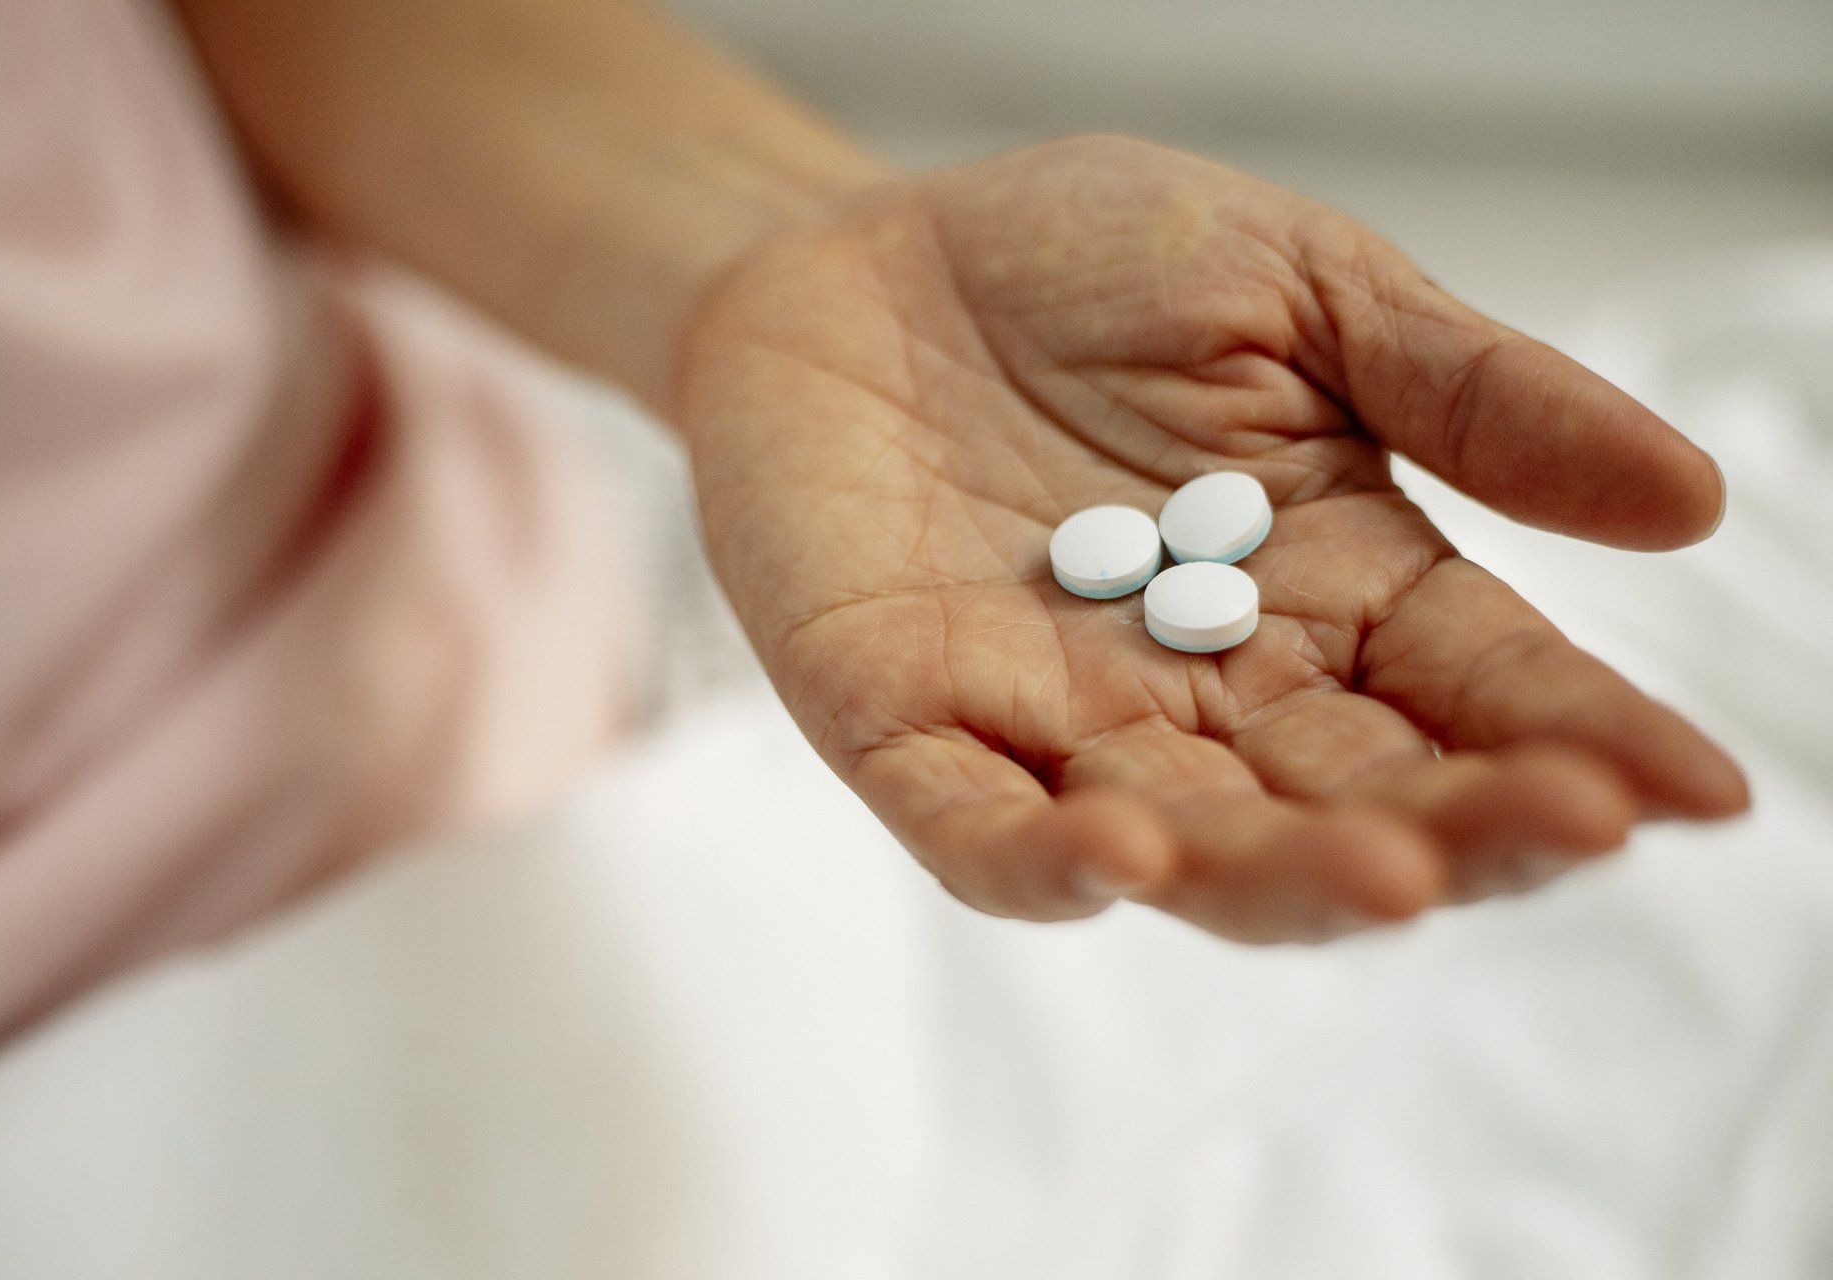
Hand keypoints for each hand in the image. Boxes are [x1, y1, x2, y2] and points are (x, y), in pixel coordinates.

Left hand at [676, 135, 1746, 940]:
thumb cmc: (1079, 270)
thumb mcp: (1299, 292)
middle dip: (1463, 826)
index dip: (1581, 742)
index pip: (1475, 690)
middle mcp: (1212, 686)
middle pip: (1356, 799)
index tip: (1694, 790)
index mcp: (1330, 587)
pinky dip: (1044, 859)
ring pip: (1192, 847)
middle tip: (1567, 823)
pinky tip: (1120, 853)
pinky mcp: (905, 724)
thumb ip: (1466, 393)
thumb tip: (1689, 498)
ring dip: (1286, 873)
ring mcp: (1058, 720)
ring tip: (1387, 867)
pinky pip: (977, 827)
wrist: (857, 259)